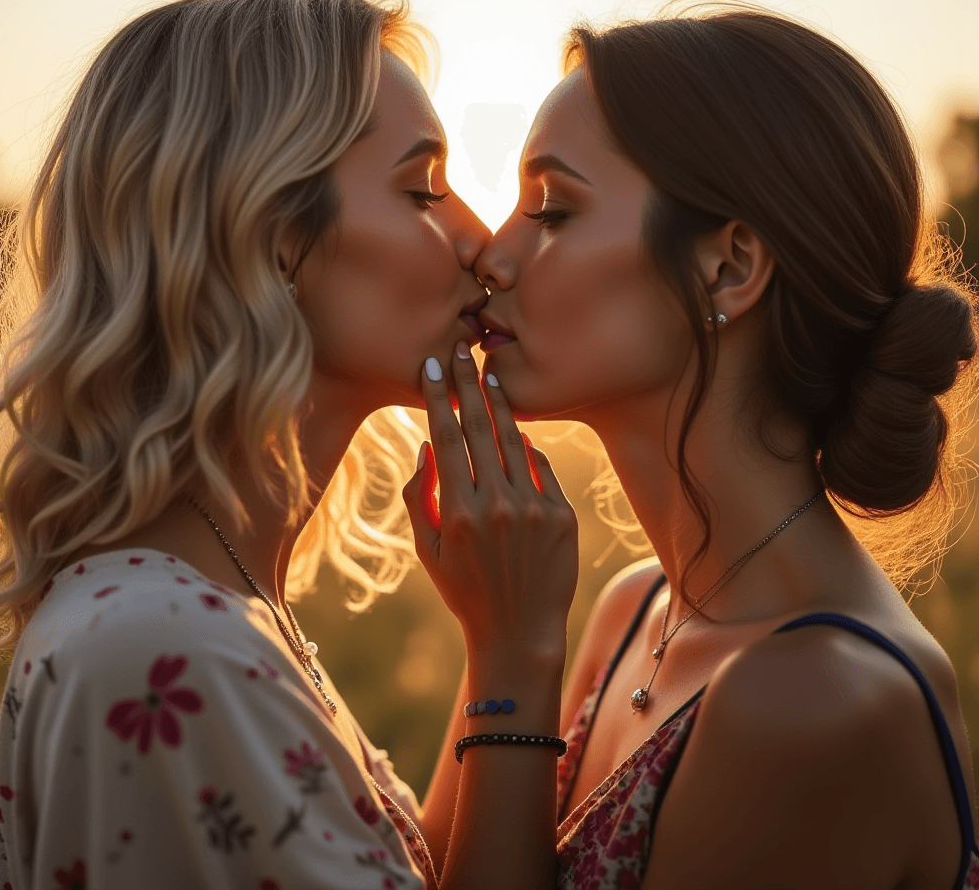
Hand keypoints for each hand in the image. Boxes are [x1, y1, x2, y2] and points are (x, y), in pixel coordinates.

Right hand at [402, 343, 578, 660]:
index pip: (446, 437)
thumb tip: (426, 444)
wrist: (519, 631)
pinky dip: (526, 447)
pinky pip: (541, 467)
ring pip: (513, 440)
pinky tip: (516, 430)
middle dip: (468, 382)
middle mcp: (496, 504)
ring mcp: (533, 508)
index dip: (438, 396)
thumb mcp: (426, 550)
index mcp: (457, 512)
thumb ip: (418, 496)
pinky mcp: (562, 515)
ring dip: (500, 404)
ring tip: (490, 376)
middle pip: (479, 427)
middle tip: (461, 347)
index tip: (431, 364)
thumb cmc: (463, 590)